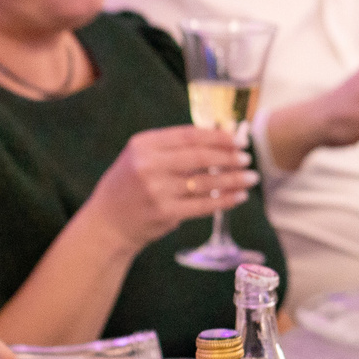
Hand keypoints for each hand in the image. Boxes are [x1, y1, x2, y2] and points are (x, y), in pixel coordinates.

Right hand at [82, 125, 256, 249]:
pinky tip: (239, 196)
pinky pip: (204, 205)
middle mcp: (149, 165)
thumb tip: (218, 136)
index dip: (218, 136)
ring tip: (251, 177)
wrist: (107, 223)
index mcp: (144, 145)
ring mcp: (157, 190)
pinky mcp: (165, 213)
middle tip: (248, 158)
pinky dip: (225, 200)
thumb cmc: (129, 186)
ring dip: (234, 179)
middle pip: (201, 157)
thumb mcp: (141, 157)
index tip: (238, 139)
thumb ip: (172, 147)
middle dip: (230, 157)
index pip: (189, 135)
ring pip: (206, 182)